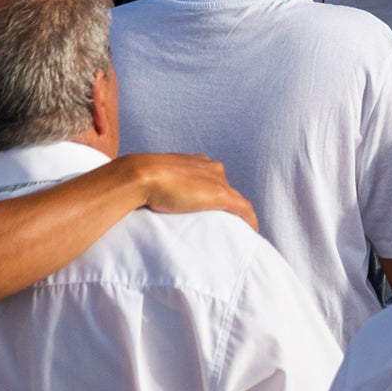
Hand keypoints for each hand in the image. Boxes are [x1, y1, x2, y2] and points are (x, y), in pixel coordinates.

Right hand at [114, 151, 258, 231]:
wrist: (142, 175)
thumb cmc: (140, 179)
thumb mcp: (151, 180)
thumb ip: (157, 185)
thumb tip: (145, 198)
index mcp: (194, 161)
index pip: (210, 176)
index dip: (211, 190)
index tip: (209, 203)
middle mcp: (209, 166)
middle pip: (224, 185)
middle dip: (225, 201)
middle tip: (223, 220)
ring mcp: (216, 180)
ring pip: (235, 197)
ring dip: (236, 211)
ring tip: (236, 227)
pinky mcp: (221, 195)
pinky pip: (243, 208)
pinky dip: (249, 219)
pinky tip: (252, 229)